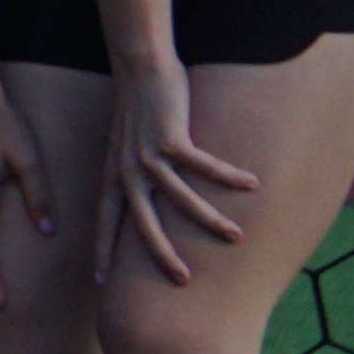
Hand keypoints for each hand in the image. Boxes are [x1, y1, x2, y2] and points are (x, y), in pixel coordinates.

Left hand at [101, 50, 255, 288]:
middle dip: (160, 254)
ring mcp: (148, 155)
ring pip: (180, 198)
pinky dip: (227, 176)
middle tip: (181, 280)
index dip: (104, 252)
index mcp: (114, 177)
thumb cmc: (139, 111)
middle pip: (141, 223)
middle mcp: (127, 171)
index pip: (106, 222)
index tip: (100, 285)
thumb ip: (137, 177)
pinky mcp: (171, 137)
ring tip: (235, 236)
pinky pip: (203, 165)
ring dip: (208, 219)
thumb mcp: (128, 149)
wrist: (139, 68)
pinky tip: (252, 185)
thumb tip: (154, 204)